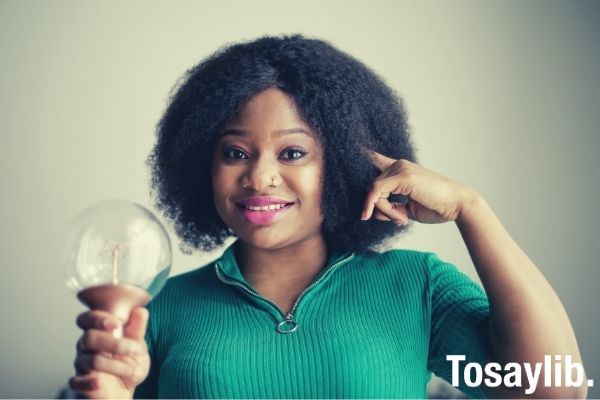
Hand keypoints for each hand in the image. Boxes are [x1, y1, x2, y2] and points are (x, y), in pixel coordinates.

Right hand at [69, 307, 149, 398]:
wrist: (124, 393)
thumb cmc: (128, 366)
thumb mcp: (138, 348)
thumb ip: (137, 331)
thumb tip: (141, 311)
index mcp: (98, 332)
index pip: (87, 319)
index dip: (98, 319)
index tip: (118, 324)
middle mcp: (86, 347)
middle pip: (89, 338)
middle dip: (115, 343)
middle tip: (135, 349)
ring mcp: (81, 365)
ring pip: (92, 360)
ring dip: (118, 365)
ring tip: (133, 370)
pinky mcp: (79, 384)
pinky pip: (76, 382)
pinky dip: (89, 382)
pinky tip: (99, 383)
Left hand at [361, 149, 476, 224]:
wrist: (457, 206)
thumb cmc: (435, 207)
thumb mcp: (407, 210)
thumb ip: (389, 209)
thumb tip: (371, 213)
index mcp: (400, 170)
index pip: (375, 158)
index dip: (362, 154)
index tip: (350, 147)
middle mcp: (399, 165)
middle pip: (372, 186)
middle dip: (378, 207)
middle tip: (397, 220)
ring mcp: (400, 168)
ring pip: (373, 190)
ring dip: (383, 210)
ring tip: (401, 219)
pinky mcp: (402, 175)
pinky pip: (377, 192)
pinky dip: (383, 207)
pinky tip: (399, 217)